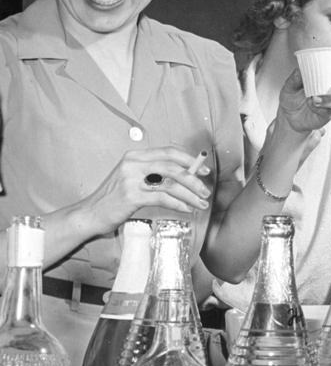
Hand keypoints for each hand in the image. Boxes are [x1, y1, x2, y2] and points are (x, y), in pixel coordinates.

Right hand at [84, 146, 211, 232]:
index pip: (168, 151)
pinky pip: (162, 198)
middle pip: (172, 166)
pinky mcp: (131, 196)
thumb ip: (154, 173)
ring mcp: (131, 179)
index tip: (204, 170)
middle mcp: (133, 163)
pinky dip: (178, 204)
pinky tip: (187, 209)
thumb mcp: (132, 178)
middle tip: (206, 190)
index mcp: (135, 156)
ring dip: (190, 194)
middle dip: (194, 179)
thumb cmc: (114, 198)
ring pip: (170, 183)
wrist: (90, 213)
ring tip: (201, 203)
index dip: (189, 159)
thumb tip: (185, 174)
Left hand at [276, 63, 330, 135]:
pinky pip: (329, 111)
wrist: (288, 116)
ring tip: (314, 99)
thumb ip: (295, 78)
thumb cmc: (291, 97)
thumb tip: (300, 70)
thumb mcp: (289, 86)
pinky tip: (311, 105)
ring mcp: (330, 102)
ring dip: (329, 100)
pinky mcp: (328, 114)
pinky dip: (320, 108)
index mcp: (324, 76)